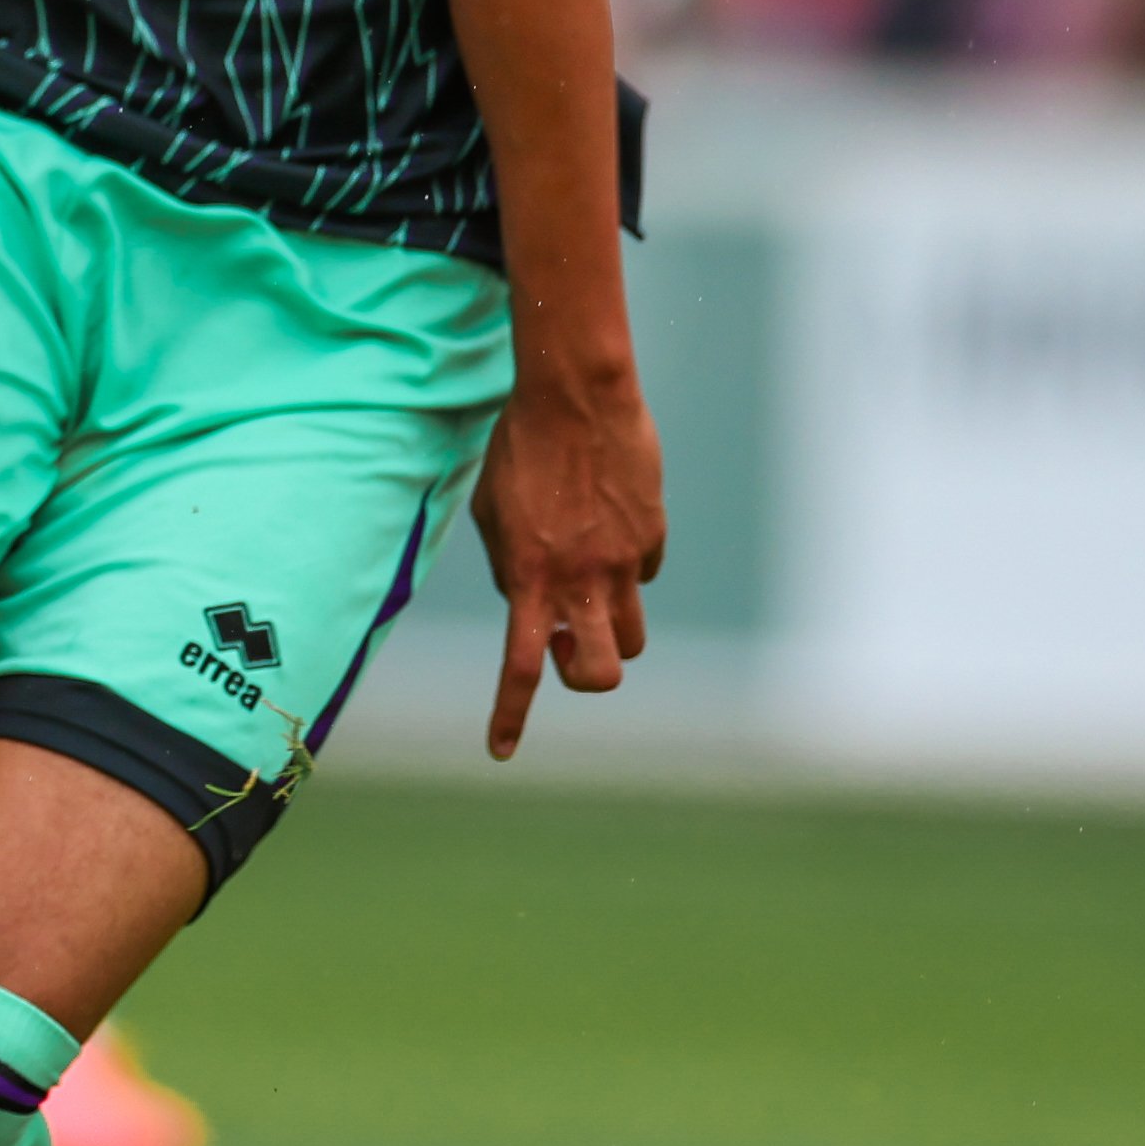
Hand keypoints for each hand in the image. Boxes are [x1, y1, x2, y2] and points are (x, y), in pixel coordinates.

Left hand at [470, 371, 665, 756]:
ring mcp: (623, 561)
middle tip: (567, 645)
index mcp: (529, 577)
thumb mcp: (492, 511)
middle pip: (599, 673)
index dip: (510, 714)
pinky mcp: (652, 535)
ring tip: (590, 587)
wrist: (575, 394)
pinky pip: (645, 574)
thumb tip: (527, 601)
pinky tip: (610, 524)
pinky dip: (629, 567)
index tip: (501, 751)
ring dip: (611, 629)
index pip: (520, 666)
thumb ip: (507, 566)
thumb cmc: (520, 446)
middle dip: (585, 676)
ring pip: (631, 636)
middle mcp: (580, 579)